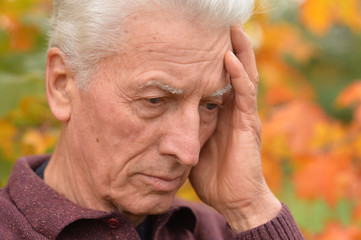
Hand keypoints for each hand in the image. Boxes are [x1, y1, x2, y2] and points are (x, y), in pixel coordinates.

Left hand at [189, 25, 280, 231]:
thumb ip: (185, 126)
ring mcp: (245, 114)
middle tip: (221, 23)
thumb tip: (163, 114)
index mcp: (223, 111)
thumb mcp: (193, 143)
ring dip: (239, 50)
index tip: (200, 39)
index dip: (214, 58)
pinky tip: (228, 57)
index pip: (221, 77)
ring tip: (231, 28)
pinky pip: (245, 94)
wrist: (233, 198)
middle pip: (236, 69)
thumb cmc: (212, 173)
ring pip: (245, 74)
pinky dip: (237, 75)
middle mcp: (236, 108)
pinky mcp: (249, 124)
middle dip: (231, 45)